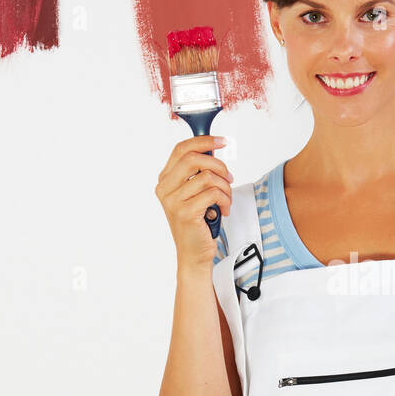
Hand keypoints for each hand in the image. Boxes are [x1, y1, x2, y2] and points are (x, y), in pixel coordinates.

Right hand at [155, 135, 233, 272]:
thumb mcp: (194, 194)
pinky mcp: (185, 212)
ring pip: (207, 177)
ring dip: (225, 187)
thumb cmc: (197, 223)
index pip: (181, 149)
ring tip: (226, 199)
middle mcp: (165, 189)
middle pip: (193, 158)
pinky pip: (213, 193)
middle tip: (229, 177)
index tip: (222, 141)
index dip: (204, 141)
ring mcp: (173, 201)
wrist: (193, 254)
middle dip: (218, 165)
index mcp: (165, 180)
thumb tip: (214, 150)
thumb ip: (198, 173)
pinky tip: (223, 210)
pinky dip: (225, 200)